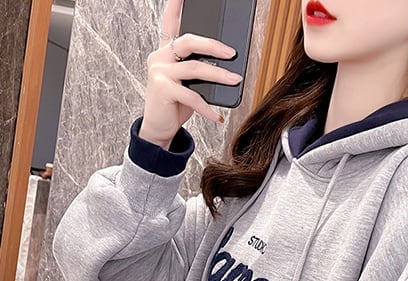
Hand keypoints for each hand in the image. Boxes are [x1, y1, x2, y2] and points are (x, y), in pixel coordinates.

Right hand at [140, 0, 242, 148]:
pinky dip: (208, 108)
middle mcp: (159, 56)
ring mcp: (159, 71)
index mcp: (165, 50)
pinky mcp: (162, 89)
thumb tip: (226, 63)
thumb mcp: (188, 83)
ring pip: (195, 67)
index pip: (171, 22)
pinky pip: (192, 96)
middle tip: (232, 53)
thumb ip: (199, 68)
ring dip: (219, 75)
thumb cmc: (175, 104)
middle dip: (213, 45)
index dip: (176, 5)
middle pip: (188, 40)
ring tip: (235, 80)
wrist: (159, 128)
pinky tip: (218, 116)